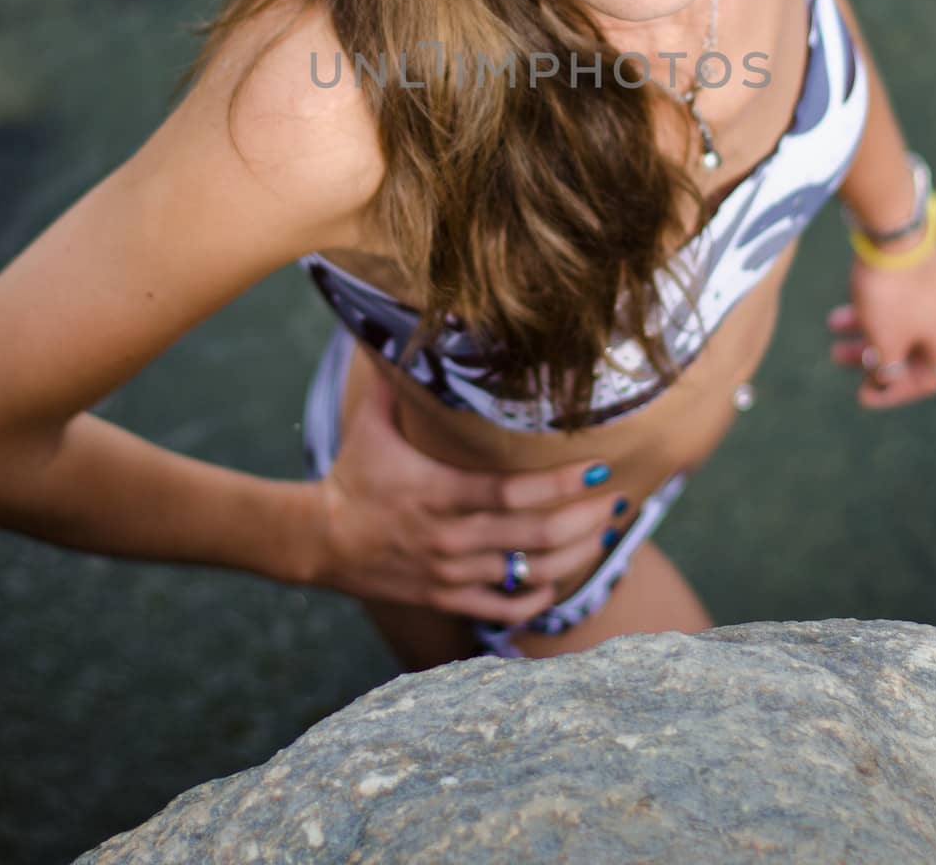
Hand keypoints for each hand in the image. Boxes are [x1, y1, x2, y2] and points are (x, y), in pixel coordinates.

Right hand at [309, 358, 622, 627]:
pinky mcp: (444, 599)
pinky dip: (535, 599)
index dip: (561, 484)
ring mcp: (450, 574)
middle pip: (534, 537)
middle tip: (619, 502)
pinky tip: (557, 580)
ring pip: (527, 575)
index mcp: (440, 493)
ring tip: (603, 535)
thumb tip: (399, 327)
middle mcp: (451, 538)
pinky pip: (502, 609)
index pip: (514, 493)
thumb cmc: (352, 474)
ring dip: (573, 557)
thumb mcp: (370, 424)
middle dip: (584, 520)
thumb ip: (394, 381)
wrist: (316, 540)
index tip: (599, 468)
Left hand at [827, 242, 935, 408]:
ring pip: (901, 320)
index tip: (862, 394)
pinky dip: (875, 306)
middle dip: (872, 356)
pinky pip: (901, 298)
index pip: (927, 380)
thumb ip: (887, 368)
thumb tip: (886, 377)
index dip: (893, 392)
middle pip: (910, 349)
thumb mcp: (884, 342)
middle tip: (839, 358)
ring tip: (832, 324)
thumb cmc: (890, 293)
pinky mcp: (924, 265)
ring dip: (867, 328)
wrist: (892, 230)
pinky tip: (845, 304)